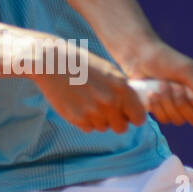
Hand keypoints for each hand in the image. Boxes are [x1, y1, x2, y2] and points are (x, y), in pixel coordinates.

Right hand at [31, 50, 148, 133]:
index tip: (128, 115)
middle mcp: (110, 102)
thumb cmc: (82, 64)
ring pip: (103, 127)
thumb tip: (134, 106)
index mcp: (122, 88)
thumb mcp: (108, 71)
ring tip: (88, 102)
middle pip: (121, 128)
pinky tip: (78, 104)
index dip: (134, 117)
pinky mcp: (78, 119)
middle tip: (107, 110)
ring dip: (99, 119)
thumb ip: (122, 89)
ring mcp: (94, 112)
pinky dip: (85, 120)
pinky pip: (88, 127)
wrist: (53, 63)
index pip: (139, 118)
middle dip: (116, 121)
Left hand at [117, 39, 192, 126]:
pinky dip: (158, 107)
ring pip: (179, 120)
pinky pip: (165, 119)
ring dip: (167, 103)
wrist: (140, 57)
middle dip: (183, 105)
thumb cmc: (167, 59)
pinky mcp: (164, 110)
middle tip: (175, 86)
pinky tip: (152, 93)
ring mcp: (179, 107)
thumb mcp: (187, 71)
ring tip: (161, 83)